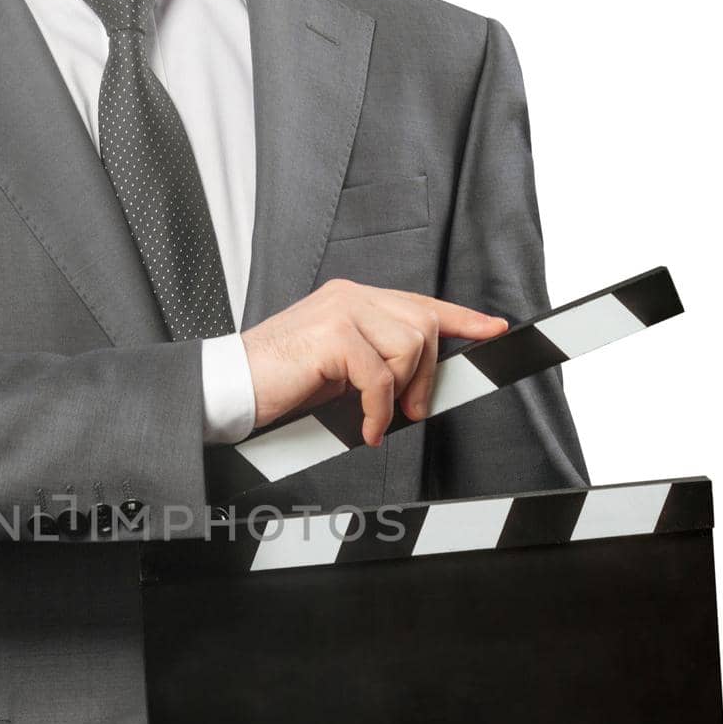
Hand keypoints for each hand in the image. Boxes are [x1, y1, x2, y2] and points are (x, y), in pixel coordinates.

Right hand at [241, 279, 508, 445]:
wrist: (230, 387)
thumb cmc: (277, 382)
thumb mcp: (339, 369)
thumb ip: (376, 360)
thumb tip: (417, 381)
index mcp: (352, 298)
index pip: (419, 303)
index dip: (461, 318)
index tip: (492, 329)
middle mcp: (350, 296)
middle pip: (422, 326)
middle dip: (425, 375)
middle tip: (410, 410)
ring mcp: (341, 310)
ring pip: (408, 348)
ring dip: (399, 393)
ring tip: (375, 416)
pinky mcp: (333, 335)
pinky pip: (381, 378)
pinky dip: (378, 411)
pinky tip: (365, 427)